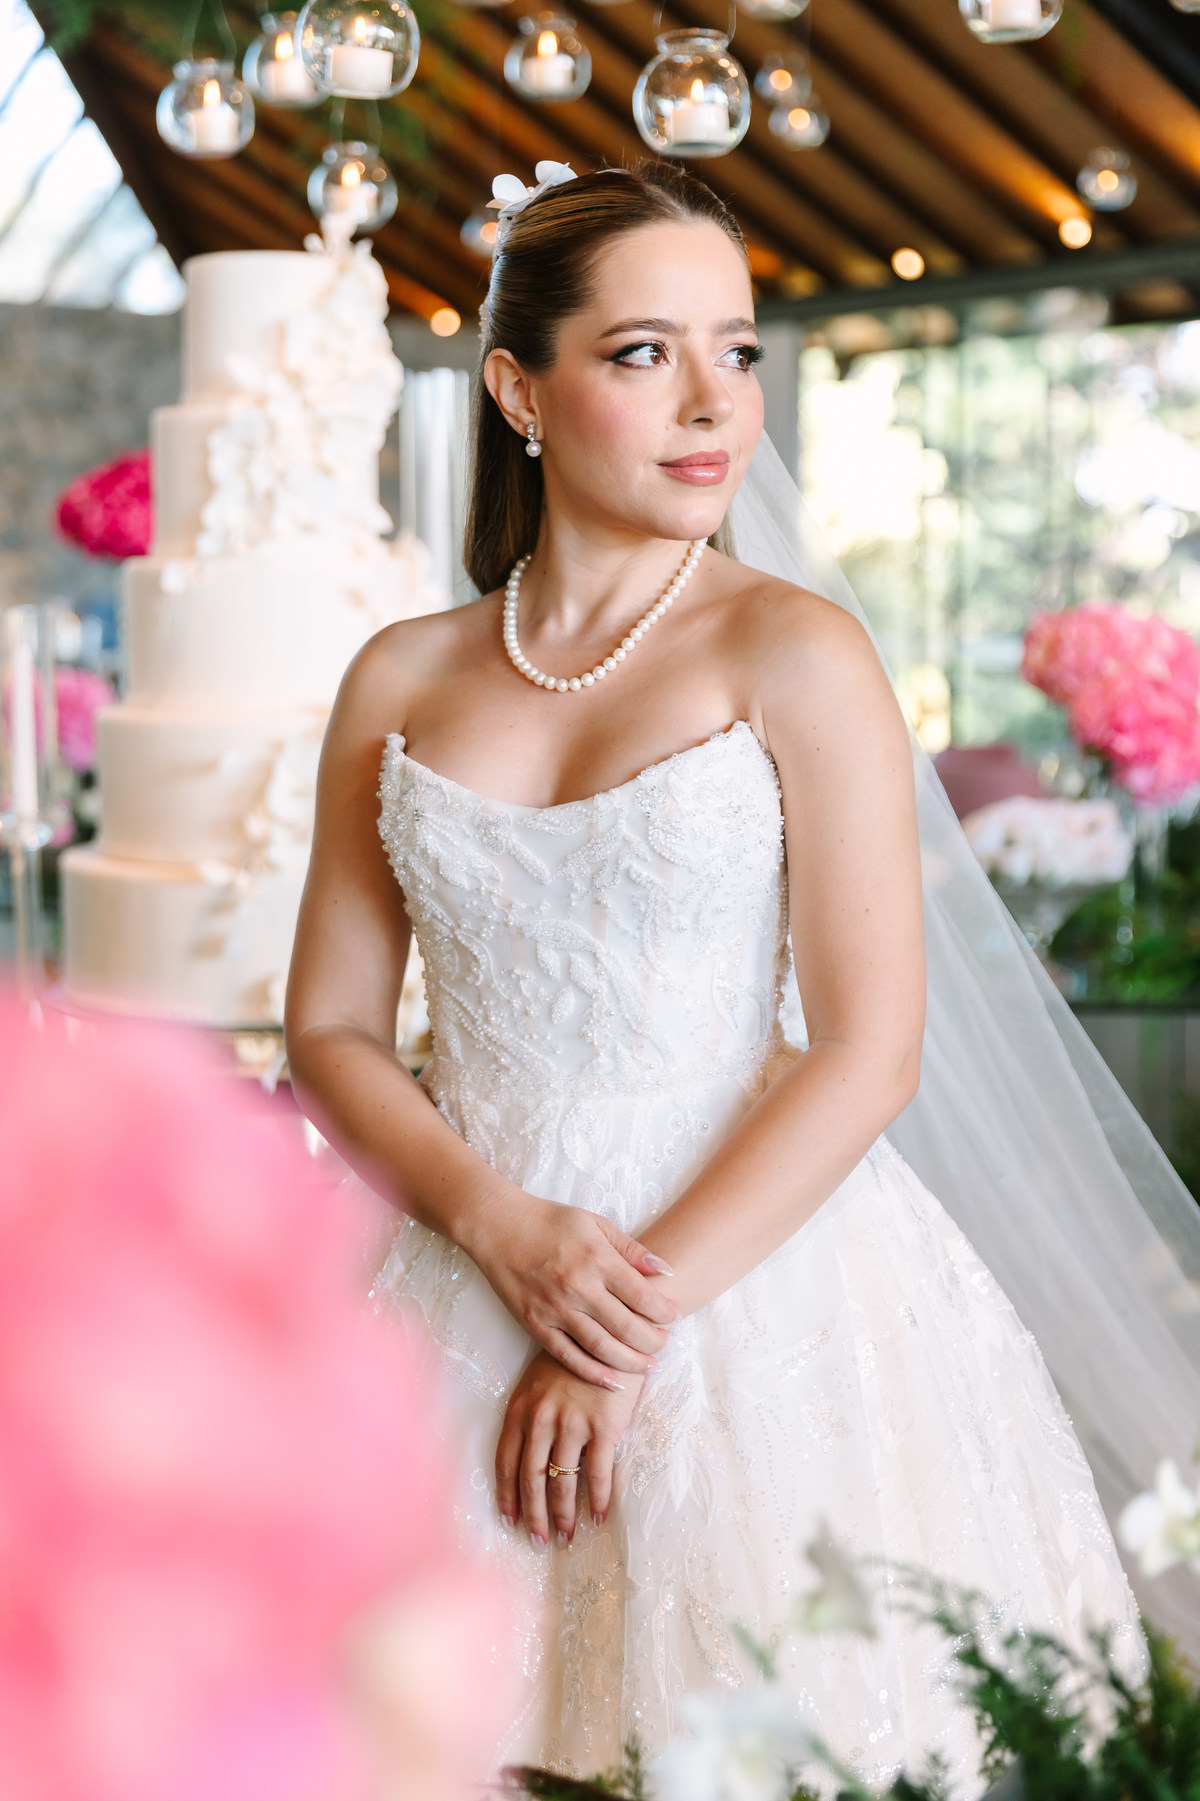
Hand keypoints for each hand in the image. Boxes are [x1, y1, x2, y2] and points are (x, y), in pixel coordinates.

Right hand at [464, 1189, 678, 1387]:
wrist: (498, 1226)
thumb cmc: (549, 1221)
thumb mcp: (595, 1222)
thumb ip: (630, 1248)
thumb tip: (665, 1269)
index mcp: (597, 1259)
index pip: (642, 1296)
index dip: (665, 1311)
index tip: (675, 1316)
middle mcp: (578, 1287)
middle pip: (627, 1328)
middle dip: (654, 1341)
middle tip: (665, 1344)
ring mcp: (555, 1310)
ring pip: (601, 1348)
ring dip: (630, 1363)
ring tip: (649, 1367)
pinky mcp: (536, 1325)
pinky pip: (568, 1356)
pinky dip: (593, 1373)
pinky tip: (613, 1382)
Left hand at [495, 1350, 641, 1545]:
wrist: (612, 1333)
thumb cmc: (576, 1356)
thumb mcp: (540, 1381)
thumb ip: (531, 1416)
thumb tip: (530, 1457)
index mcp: (521, 1407)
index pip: (506, 1461)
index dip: (506, 1495)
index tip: (509, 1520)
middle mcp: (541, 1418)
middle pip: (530, 1478)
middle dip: (532, 1514)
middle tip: (537, 1539)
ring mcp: (572, 1423)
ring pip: (562, 1481)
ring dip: (563, 1514)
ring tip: (565, 1536)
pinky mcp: (604, 1426)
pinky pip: (598, 1473)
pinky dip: (598, 1499)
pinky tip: (599, 1516)